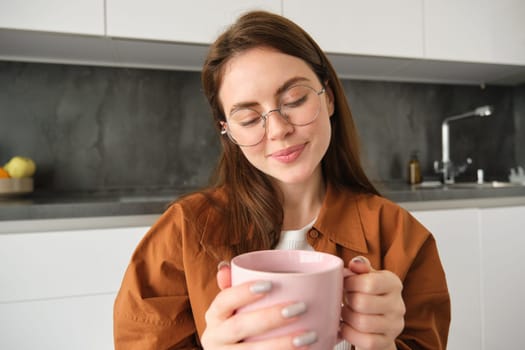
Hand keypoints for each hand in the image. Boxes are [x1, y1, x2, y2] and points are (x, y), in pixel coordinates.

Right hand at [200, 262, 316, 348]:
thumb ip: (234, 286)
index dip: (244, 292)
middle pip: (239, 326)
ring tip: (309, 336)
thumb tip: (224, 267)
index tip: (269, 284)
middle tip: (300, 308)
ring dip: (281, 345)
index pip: (224, 300)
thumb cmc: (241, 325)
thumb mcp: (234, 307)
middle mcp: (215, 338)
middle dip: (270, 317)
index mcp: (214, 316)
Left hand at [340, 256, 404, 349]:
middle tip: (344, 299)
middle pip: (362, 303)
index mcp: (393, 283)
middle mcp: (398, 305)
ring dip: (346, 317)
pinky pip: (365, 341)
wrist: (379, 321)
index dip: (350, 283)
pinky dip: (349, 333)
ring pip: (362, 323)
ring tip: (344, 312)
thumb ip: (360, 267)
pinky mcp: (387, 342)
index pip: (370, 283)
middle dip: (347, 300)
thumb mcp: (366, 276)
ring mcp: (394, 326)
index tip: (345, 284)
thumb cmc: (368, 294)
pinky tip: (346, 326)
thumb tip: (356, 263)